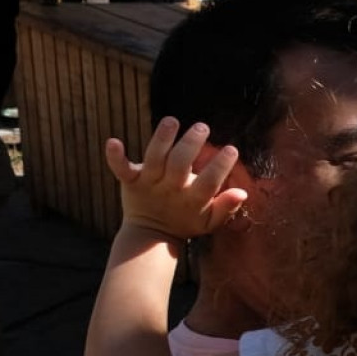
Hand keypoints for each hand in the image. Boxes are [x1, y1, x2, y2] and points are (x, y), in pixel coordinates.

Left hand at [105, 117, 247, 239]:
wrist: (150, 235)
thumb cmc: (186, 222)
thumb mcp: (210, 222)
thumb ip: (226, 207)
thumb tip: (243, 192)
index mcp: (192, 200)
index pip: (209, 181)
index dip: (221, 166)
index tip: (231, 149)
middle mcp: (170, 189)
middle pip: (179, 164)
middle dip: (191, 144)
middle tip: (203, 127)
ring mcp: (149, 184)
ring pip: (154, 159)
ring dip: (162, 139)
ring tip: (172, 120)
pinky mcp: (130, 181)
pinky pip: (120, 169)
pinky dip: (115, 157)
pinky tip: (113, 141)